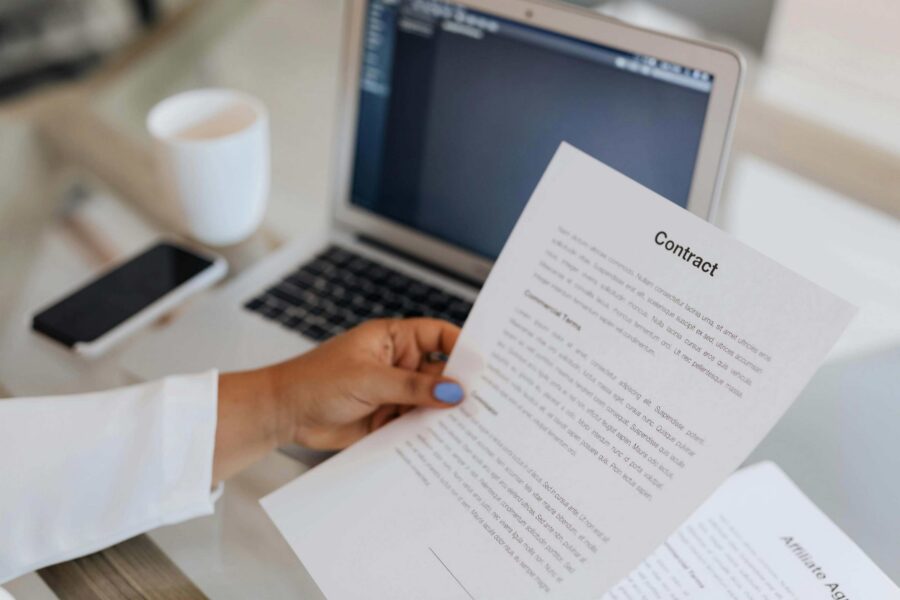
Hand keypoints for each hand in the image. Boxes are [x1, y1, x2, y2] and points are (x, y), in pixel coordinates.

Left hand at [213, 318, 463, 481]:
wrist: (283, 414)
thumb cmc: (315, 381)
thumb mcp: (369, 380)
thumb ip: (413, 388)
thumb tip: (454, 393)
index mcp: (395, 339)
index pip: (440, 335)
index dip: (463, 347)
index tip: (485, 366)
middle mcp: (399, 364)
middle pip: (442, 373)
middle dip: (460, 387)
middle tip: (487, 401)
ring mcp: (395, 392)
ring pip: (432, 402)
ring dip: (446, 414)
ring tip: (473, 427)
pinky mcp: (388, 419)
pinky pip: (417, 425)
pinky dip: (429, 433)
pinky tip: (446, 443)